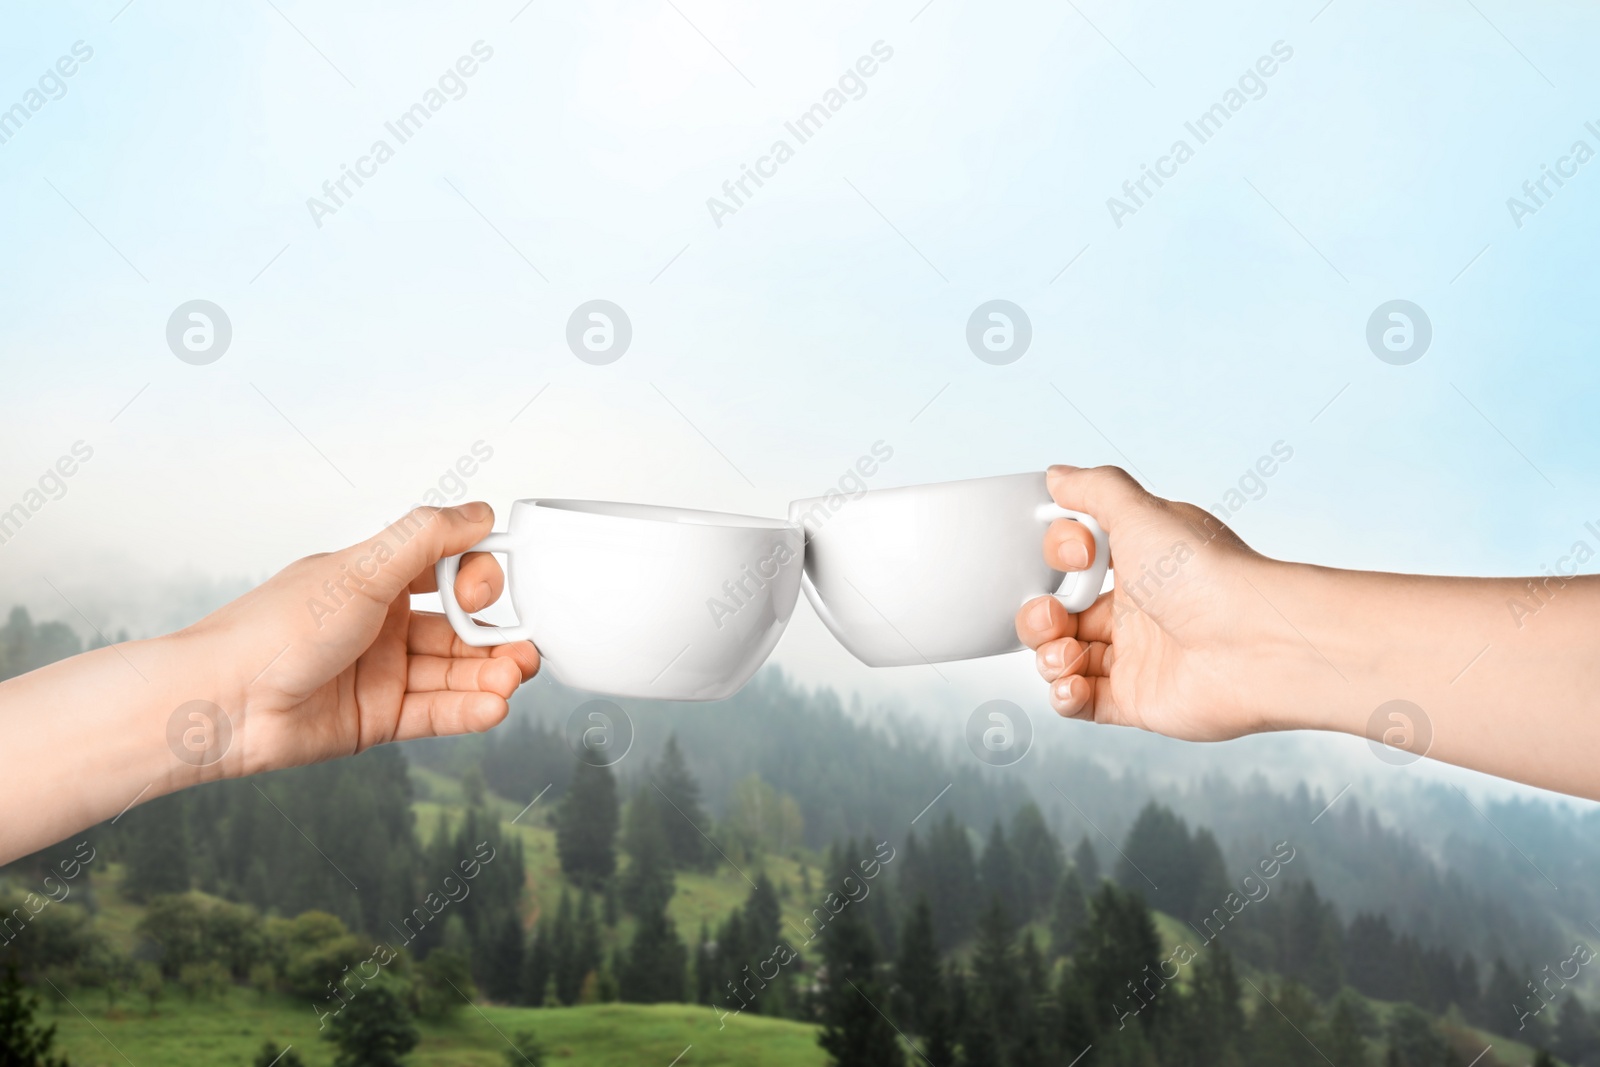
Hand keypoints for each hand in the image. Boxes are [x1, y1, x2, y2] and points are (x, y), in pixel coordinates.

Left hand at [187, 503, 539, 776]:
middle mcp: (383, 625)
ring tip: (510, 681)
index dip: (477, 580)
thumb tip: (481, 512)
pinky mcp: (378, 720)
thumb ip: (426, 538)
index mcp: (377, 579)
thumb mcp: (360, 571)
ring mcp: (382, 675)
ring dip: (489, 676)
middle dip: (497, 638)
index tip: (482, 591)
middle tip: (522, 650)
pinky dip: (468, 710)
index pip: (450, 572)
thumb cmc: (275, 630)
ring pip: (454, 673)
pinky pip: (436, 713)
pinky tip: (492, 708)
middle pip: (462, 629)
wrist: (222, 703)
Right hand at [1014, 465, 1281, 740]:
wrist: (1254, 643)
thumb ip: (1094, 489)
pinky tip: (1072, 685)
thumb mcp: (1142, 513)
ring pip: (1065, 659)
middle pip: (1062, 614)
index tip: (1077, 554)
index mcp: (1141, 563)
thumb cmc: (1206, 573)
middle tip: (1054, 614)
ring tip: (1066, 654)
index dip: (1060, 557)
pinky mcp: (1138, 701)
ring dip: (1048, 656)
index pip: (1078, 562)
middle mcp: (1138, 611)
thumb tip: (1059, 476)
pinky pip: (1082, 703)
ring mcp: (1137, 658)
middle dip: (1039, 615)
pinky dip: (1064, 697)